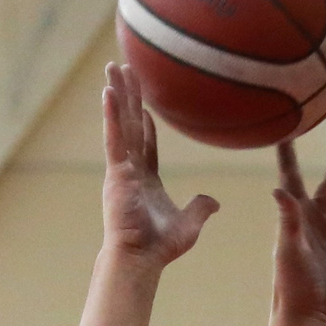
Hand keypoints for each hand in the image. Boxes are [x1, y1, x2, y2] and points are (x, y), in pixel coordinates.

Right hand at [101, 63, 217, 267]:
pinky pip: (115, 138)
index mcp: (145, 180)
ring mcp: (121, 169)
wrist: (140, 259)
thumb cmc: (160, 247)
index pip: (145, 143)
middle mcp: (130, 169)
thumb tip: (215, 201)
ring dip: (118, 94)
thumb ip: (200, 209)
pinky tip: (109, 92)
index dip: (147, 122)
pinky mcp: (116, 172)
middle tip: (124, 68)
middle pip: (130, 124)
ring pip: (120, 123)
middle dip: (128, 96)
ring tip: (113, 66)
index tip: (147, 101)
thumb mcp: (189, 224)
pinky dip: (112, 115)